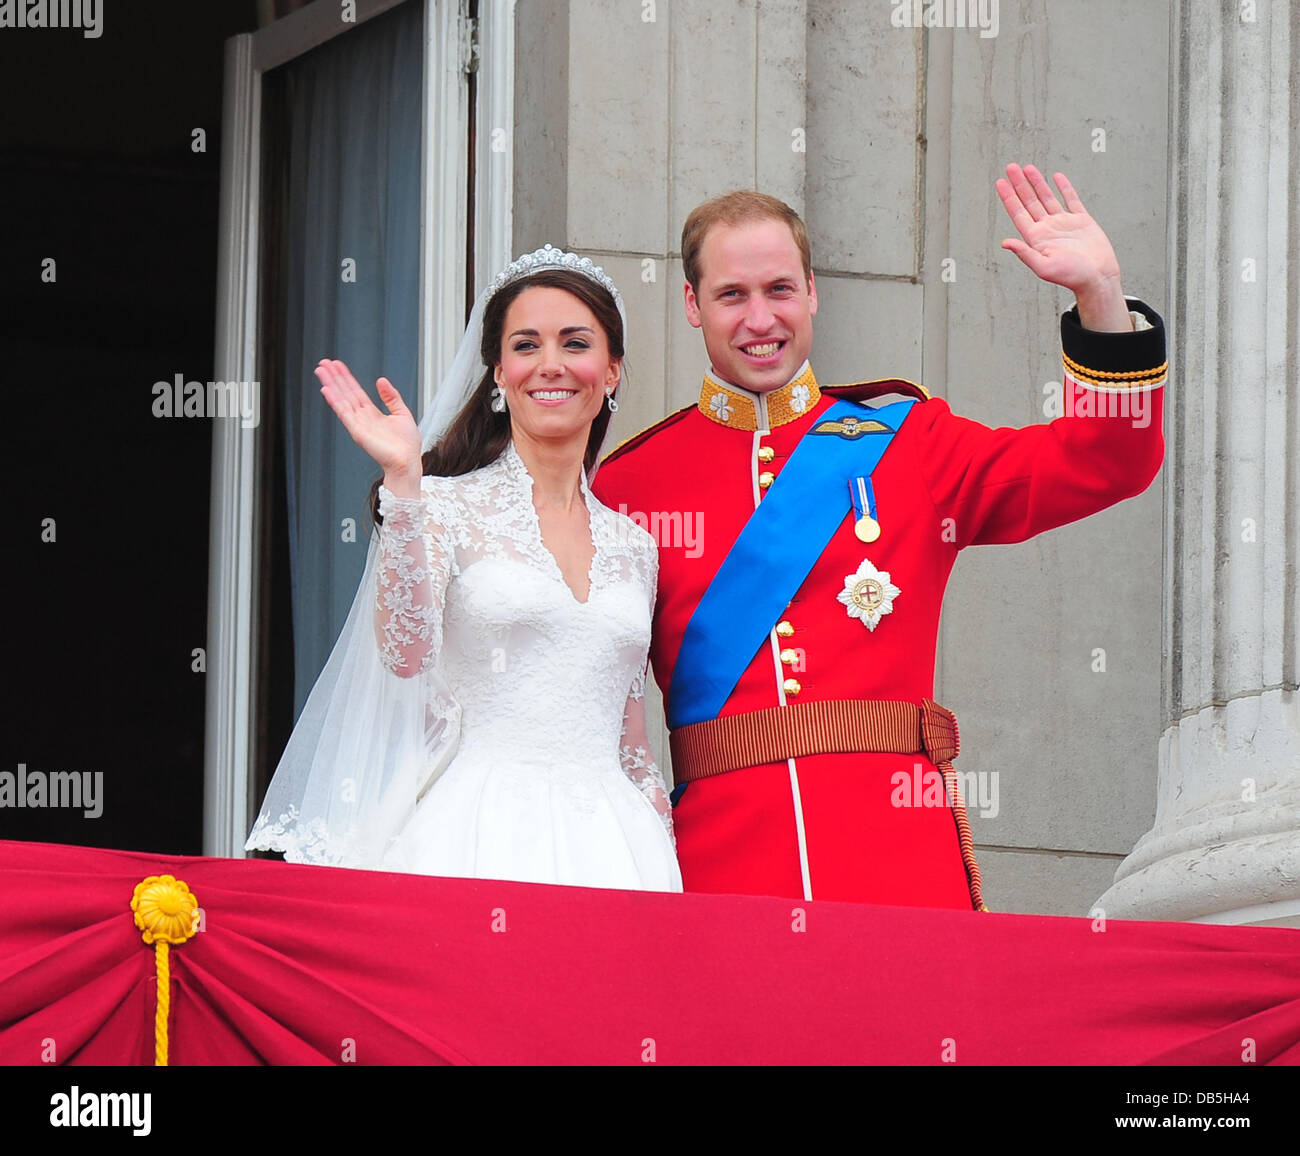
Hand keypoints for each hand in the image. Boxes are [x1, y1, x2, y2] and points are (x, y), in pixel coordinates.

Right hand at [316, 359, 421, 479]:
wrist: (407, 462)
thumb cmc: (406, 445)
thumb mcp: (402, 413)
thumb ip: (391, 397)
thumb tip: (381, 380)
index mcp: (372, 413)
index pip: (355, 391)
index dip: (346, 378)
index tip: (337, 365)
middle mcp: (362, 417)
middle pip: (345, 393)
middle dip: (334, 377)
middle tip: (323, 363)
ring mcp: (358, 424)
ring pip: (341, 400)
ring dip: (331, 385)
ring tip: (321, 371)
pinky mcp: (357, 432)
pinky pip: (344, 413)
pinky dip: (335, 401)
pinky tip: (327, 390)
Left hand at [996, 164, 1130, 329]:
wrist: (1098, 277)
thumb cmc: (1071, 276)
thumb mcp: (1043, 266)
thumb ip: (1024, 253)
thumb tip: (1004, 243)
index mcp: (1036, 238)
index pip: (1018, 213)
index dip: (1009, 197)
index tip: (1000, 182)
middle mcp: (1047, 229)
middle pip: (1030, 201)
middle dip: (1020, 184)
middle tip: (1010, 166)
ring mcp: (1064, 223)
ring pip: (1047, 198)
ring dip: (1037, 183)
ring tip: (1027, 167)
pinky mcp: (1082, 221)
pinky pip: (1071, 200)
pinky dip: (1064, 187)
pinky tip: (1056, 176)